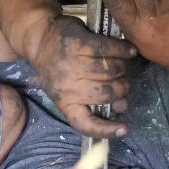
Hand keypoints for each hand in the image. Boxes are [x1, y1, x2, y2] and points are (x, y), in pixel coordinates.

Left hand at [29, 14, 136, 137]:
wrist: (39, 38)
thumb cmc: (56, 67)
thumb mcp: (65, 90)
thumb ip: (91, 100)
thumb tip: (122, 105)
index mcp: (64, 102)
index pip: (85, 124)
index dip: (106, 130)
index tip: (124, 130)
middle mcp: (67, 86)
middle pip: (108, 94)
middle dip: (121, 89)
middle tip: (121, 82)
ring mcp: (73, 64)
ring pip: (112, 71)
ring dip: (122, 68)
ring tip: (121, 65)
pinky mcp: (80, 43)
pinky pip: (110, 49)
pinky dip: (123, 50)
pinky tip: (129, 51)